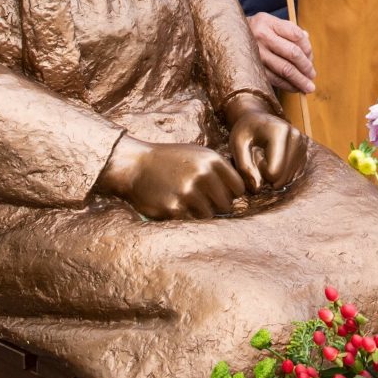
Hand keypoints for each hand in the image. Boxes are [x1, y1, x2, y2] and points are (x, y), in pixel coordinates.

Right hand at [95, 136, 244, 219]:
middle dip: (217, 207)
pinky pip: (191, 222)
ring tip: (187, 204)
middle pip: (226, 205)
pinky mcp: (173, 208)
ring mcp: (188, 192)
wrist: (135, 164)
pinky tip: (176, 207)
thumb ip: (219, 170)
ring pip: (210, 216)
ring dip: (201, 214)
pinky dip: (186, 219)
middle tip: (201, 202)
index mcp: (211, 160)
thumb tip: (241, 194)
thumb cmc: (170, 161)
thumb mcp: (197, 155)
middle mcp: (202, 175)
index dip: (230, 194)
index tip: (219, 195)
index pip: (238, 188)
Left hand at [226, 93, 307, 191]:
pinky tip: (274, 161)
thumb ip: (244, 167)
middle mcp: (296, 137)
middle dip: (266, 175)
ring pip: (288, 179)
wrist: (258, 119)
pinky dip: (281, 174)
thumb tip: (257, 189)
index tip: (252, 157)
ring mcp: (303, 145)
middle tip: (257, 158)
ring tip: (265, 158)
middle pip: (282, 178)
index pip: (273, 172)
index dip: (258, 171)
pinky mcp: (304, 152)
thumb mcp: (236, 144)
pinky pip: (292, 176)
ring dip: (274, 175)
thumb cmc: (246, 131)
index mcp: (280, 132)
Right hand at [248, 13, 315, 93]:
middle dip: (306, 67)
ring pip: (284, 69)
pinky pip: (274, 79)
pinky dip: (287, 85)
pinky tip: (295, 88)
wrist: (228, 37)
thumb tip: (307, 42)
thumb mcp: (271, 23)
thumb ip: (290, 30)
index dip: (308, 48)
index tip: (311, 57)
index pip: (296, 35)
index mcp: (268, 22)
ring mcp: (256, 53)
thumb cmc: (256, 31)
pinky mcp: (252, 68)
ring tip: (308, 87)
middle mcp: (261, 36)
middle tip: (313, 75)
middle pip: (292, 53)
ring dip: (300, 80)